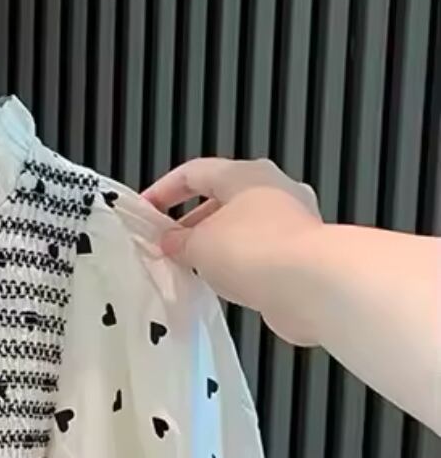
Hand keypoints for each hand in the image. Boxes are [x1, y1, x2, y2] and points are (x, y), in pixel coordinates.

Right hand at [141, 157, 324, 344]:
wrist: (311, 284)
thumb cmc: (258, 249)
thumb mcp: (197, 244)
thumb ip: (177, 240)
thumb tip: (170, 241)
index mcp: (246, 174)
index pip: (194, 172)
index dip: (163, 190)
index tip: (146, 208)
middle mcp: (274, 189)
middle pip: (221, 199)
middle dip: (190, 221)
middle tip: (168, 243)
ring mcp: (292, 220)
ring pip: (242, 226)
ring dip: (215, 244)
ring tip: (193, 266)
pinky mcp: (301, 251)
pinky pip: (259, 251)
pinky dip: (238, 263)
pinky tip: (223, 282)